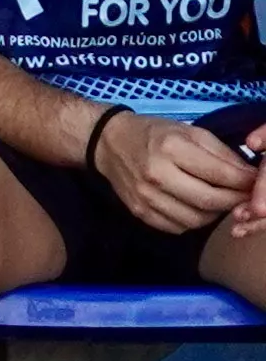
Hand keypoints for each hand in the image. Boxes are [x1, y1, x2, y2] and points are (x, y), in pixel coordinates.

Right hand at [95, 105, 252, 236]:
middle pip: (211, 201)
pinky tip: (196, 207)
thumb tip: (250, 175)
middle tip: (244, 196)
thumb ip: (222, 154)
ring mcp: (146, 197)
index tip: (256, 183)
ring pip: (197, 220)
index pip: (220, 175)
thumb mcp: (190, 132)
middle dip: (235, 201)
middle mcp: (156, 175)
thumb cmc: (154, 133)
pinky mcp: (140, 213)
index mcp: (171, 149)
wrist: (108, 144)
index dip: (245, 182)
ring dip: (215, 213)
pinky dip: (194, 221)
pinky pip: (178, 227)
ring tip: (219, 201)